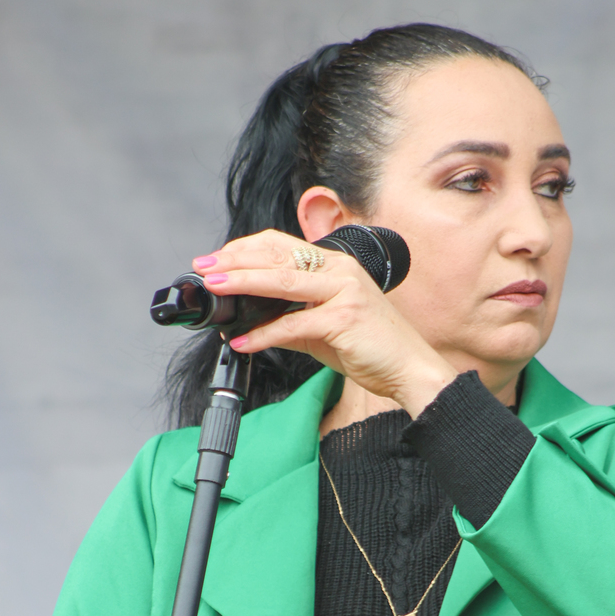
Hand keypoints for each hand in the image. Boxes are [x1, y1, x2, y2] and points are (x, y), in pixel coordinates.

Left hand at [193, 230, 455, 416]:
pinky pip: (292, 325)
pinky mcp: (343, 319)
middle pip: (277, 256)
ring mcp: (344, 292)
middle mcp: (340, 270)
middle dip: (235, 260)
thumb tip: (250, 325)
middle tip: (204, 267)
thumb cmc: (372, 348)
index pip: (281, 245)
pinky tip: (242, 340)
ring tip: (216, 289)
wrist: (410, 369)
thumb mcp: (324, 329)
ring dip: (242, 284)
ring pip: (281, 281)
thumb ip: (290, 321)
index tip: (216, 259)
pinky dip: (263, 334)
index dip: (244, 249)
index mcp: (336, 265)